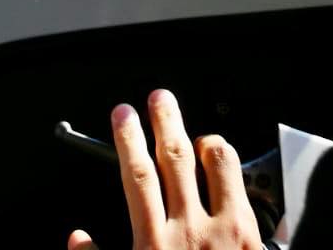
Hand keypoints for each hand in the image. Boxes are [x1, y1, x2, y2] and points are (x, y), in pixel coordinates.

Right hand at [67, 89, 262, 249]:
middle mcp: (189, 230)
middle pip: (174, 156)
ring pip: (218, 163)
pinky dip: (235, 170)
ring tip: (197, 132)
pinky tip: (230, 166)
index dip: (127, 137)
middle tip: (159, 97)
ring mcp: (225, 232)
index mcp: (153, 243)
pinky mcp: (254, 240)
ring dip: (205, 140)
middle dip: (164, 120)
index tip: (122, 114)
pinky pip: (245, 188)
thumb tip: (78, 240)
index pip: (136, 173)